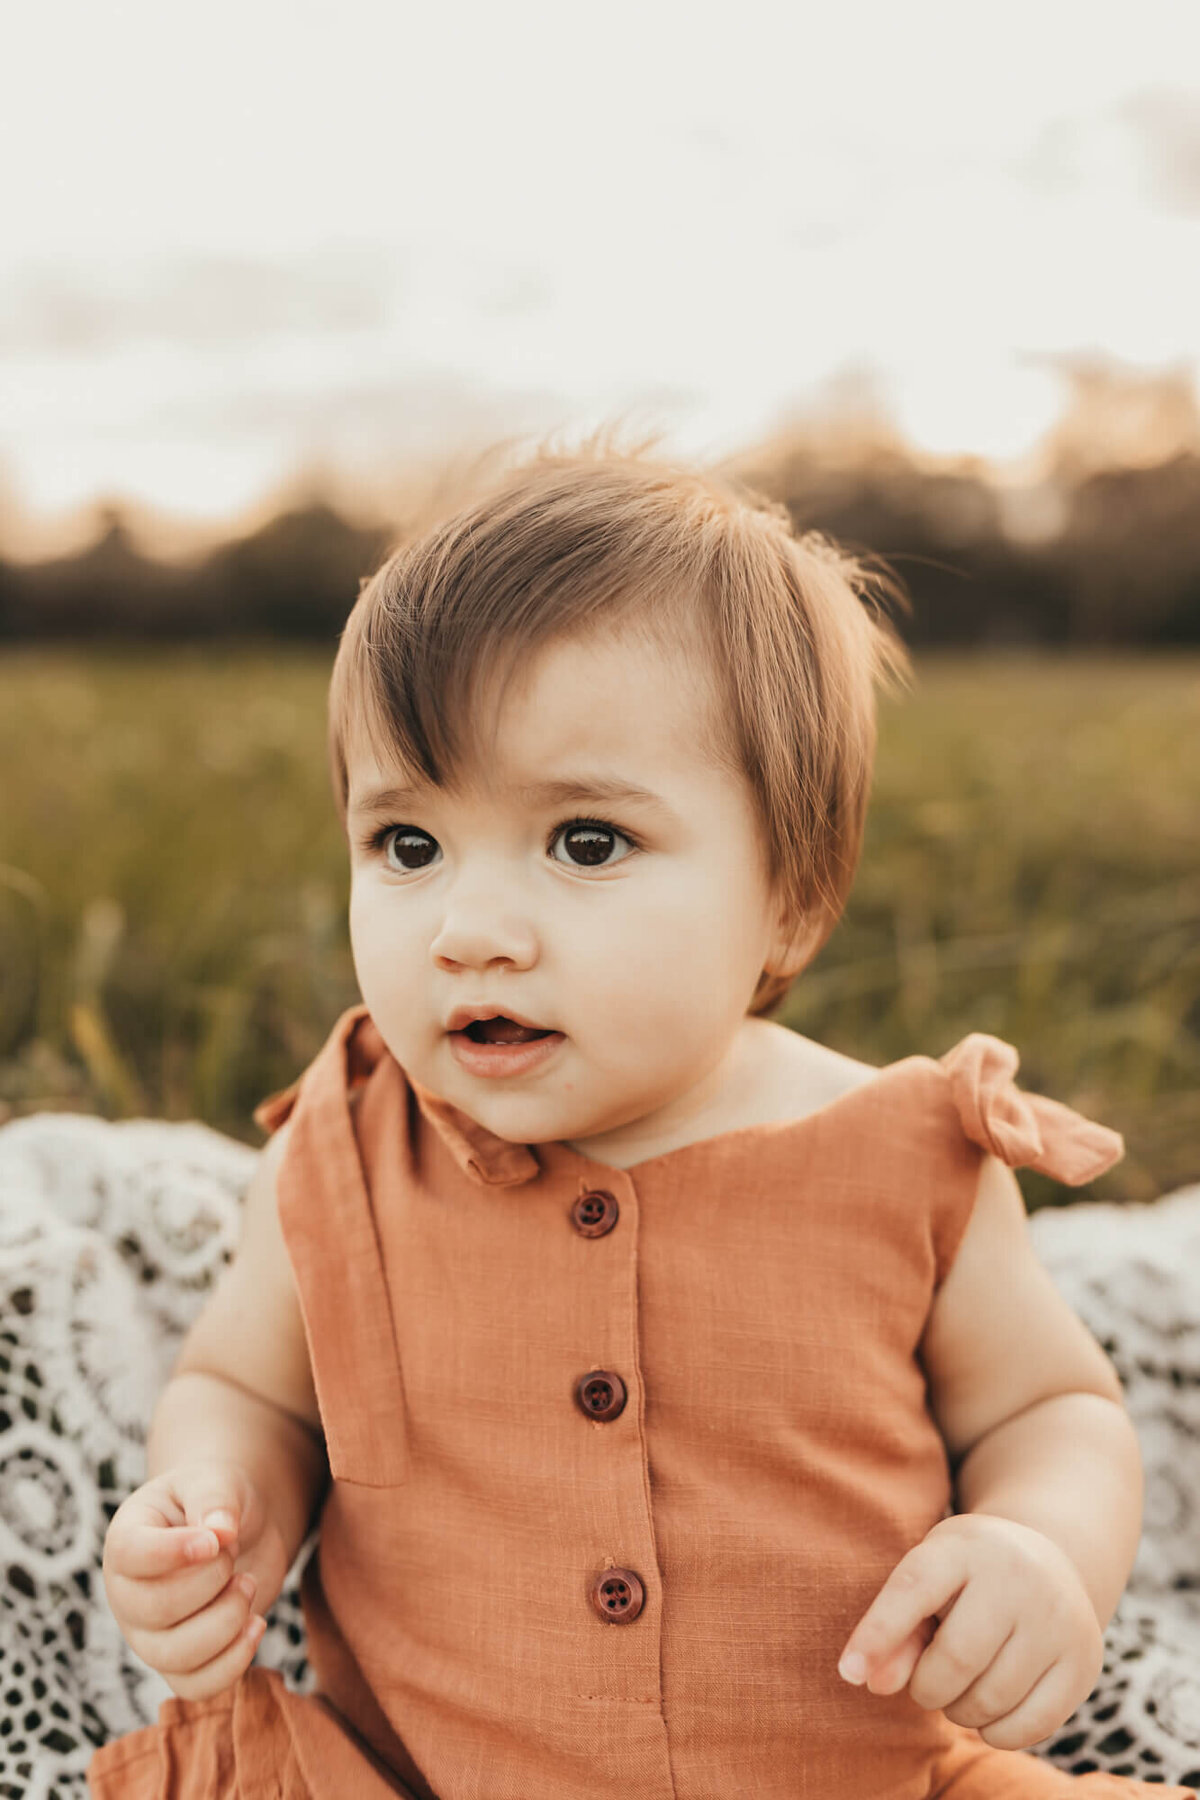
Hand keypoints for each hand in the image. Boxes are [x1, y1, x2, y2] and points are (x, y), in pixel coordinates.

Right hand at [101, 1461, 288, 1699]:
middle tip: (235, 1557)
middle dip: (211, 1582)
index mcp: (125, 1540)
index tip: (215, 1540)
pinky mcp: (180, 1665)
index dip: (173, 1553)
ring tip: (247, 1586)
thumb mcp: (215, 1482)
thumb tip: (220, 1532)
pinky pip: (197, 1686)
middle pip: (155, 1610)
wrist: (237, 1531)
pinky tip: (256, 1624)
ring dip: (226, 1621)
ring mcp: (149, 1636)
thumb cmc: (216, 1502)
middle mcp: (127, 1594)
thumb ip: (215, 1499)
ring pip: (175, 1656)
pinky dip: (234, 1662)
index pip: (129, 1555)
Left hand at [837, 1514, 1104, 1748]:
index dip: (877, 1634)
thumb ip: (895, 1629)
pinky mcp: (1083, 1664)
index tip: (848, 1672)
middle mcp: (1018, 1577)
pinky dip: (995, 1731)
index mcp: (965, 1546)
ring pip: (990, 1700)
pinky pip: (1027, 1727)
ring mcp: (1059, 1620)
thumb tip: (871, 1682)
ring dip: (959, 1710)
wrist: (1052, 1559)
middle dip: (926, 1687)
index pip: (914, 1589)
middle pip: (955, 1660)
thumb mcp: (928, 1579)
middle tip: (927, 1682)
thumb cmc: (968, 1576)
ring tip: (960, 1686)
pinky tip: (991, 1705)